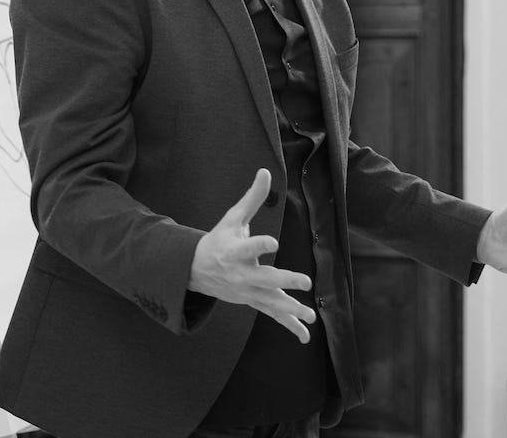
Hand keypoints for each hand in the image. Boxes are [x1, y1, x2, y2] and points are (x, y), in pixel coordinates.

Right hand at [189, 169, 316, 341]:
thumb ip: (252, 198)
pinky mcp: (253, 301)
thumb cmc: (219, 240)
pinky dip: (289, 326)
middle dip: (285, 281)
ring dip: (291, 310)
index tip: (273, 242)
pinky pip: (272, 315)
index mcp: (235, 251)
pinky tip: (306, 336)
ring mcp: (247, 291)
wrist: (195, 271)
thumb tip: (265, 171)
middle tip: (305, 282)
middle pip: (265, 278)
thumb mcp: (233, 218)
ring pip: (271, 302)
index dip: (260, 244)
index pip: (249, 247)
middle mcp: (241, 274)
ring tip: (311, 317)